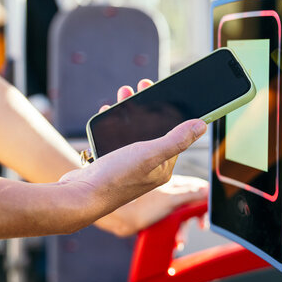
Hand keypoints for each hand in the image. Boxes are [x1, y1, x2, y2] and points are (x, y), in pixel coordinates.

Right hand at [93, 79, 208, 235]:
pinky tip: (108, 112)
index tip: (164, 91)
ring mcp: (129, 166)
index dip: (169, 112)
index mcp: (163, 167)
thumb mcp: (150, 154)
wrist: (80, 195)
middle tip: (141, 86)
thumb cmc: (116, 178)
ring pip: (133, 131)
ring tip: (124, 93)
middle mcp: (148, 167)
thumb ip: (176, 139)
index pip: (173, 134)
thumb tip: (201, 125)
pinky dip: (114, 123)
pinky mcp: (112, 163)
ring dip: (129, 111)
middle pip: (152, 129)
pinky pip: (117, 138)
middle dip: (146, 107)